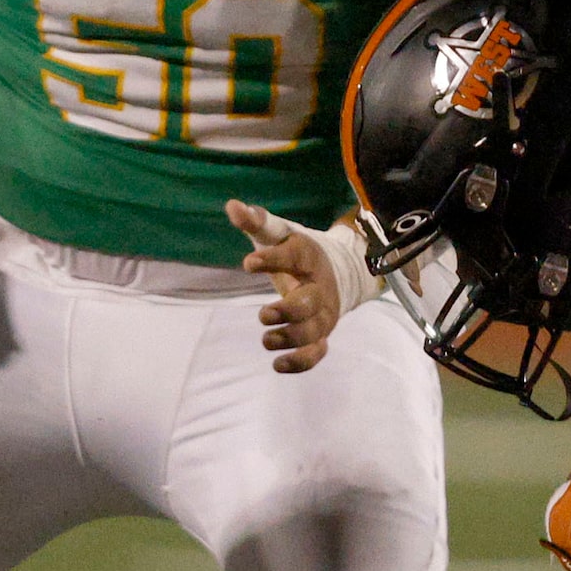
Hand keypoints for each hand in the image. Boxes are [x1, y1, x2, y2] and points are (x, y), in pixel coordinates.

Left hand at [229, 200, 341, 372]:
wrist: (338, 272)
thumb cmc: (297, 253)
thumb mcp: (279, 233)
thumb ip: (257, 222)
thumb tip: (232, 206)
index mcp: (309, 257)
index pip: (295, 256)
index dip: (274, 259)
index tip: (248, 264)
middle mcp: (320, 287)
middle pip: (310, 303)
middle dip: (288, 311)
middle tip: (264, 314)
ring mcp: (323, 313)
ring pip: (313, 331)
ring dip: (290, 338)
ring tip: (266, 339)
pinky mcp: (321, 334)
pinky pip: (316, 353)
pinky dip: (301, 362)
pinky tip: (277, 365)